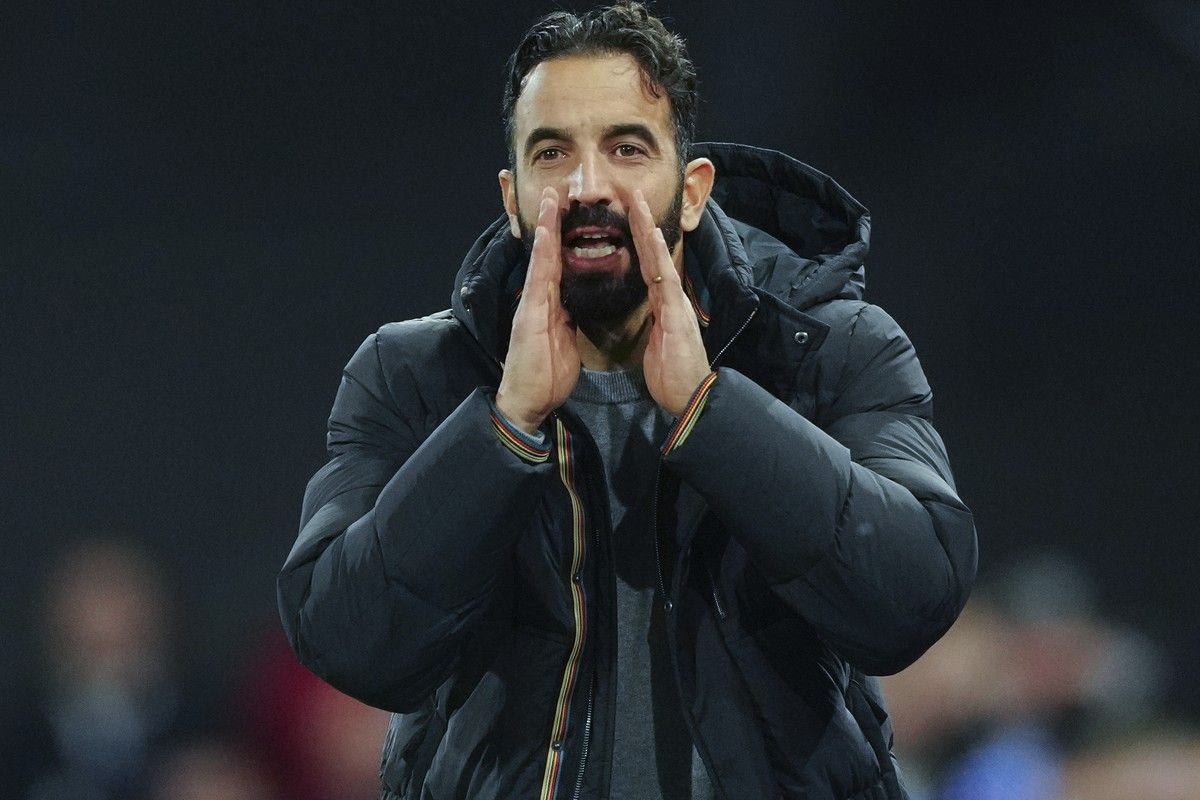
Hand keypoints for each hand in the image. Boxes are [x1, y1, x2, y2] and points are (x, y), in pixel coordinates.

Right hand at [495, 187, 579, 433]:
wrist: (528, 402)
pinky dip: (539, 257)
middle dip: (551, 221)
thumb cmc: (546, 376)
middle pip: (547, 253)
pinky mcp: (529, 318)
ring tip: (551, 199)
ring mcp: (531, 306)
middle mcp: (537, 300)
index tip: (567, 211)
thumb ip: (565, 321)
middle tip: (556, 190)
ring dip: (545, 228)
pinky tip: (543, 236)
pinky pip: (537, 282)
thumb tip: (570, 307)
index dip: (561, 237)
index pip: (557, 264)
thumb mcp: (563, 342)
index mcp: (549, 306)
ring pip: (541, 259)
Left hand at [630, 189, 712, 416]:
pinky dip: (657, 257)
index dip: (638, 241)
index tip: (628, 216)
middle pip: (653, 255)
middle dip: (642, 223)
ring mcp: (676, 305)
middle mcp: (672, 299)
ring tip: (637, 203)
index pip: (647, 266)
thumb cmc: (674, 377)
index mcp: (664, 306)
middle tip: (631, 194)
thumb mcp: (659, 345)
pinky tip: (650, 236)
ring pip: (659, 260)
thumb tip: (655, 317)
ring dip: (647, 229)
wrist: (691, 399)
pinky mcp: (676, 316)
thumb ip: (658, 326)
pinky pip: (664, 281)